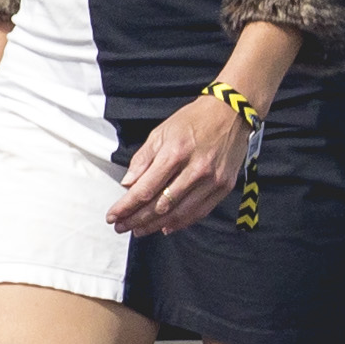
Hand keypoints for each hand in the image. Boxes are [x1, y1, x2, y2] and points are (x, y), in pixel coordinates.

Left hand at [109, 93, 247, 236]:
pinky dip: (182, 222)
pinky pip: (200, 211)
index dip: (126, 206)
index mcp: (175, 153)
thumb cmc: (193, 120)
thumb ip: (143, 160)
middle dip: (137, 219)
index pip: (145, 189)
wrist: (231, 113)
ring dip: (156, 225)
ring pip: (179, 213)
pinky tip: (166, 227)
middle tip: (121, 227)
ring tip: (139, 230)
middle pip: (160, 205)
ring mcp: (212, 180)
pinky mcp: (224, 186)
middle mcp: (195, 169)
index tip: (113, 216)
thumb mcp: (161, 132)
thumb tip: (128, 185)